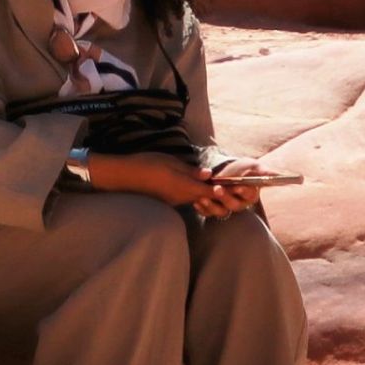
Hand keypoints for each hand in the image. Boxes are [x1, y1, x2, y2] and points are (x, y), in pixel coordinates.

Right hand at [81, 151, 252, 216]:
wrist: (123, 178)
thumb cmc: (145, 164)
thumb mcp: (170, 162)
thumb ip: (190, 170)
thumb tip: (208, 174)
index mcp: (184, 187)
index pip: (212, 191)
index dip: (227, 190)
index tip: (241, 188)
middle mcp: (182, 198)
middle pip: (208, 198)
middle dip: (224, 195)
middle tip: (240, 189)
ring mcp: (176, 201)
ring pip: (199, 199)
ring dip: (211, 196)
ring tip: (225, 188)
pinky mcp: (170, 202)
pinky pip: (189, 199)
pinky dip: (198, 195)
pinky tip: (202, 188)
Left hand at [197, 159, 273, 215]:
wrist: (226, 171)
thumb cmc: (243, 168)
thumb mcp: (253, 166)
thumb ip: (265, 171)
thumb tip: (281, 175)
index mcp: (251, 195)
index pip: (249, 195)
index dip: (243, 192)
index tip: (237, 186)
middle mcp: (240, 204)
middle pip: (234, 205)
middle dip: (225, 198)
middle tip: (218, 188)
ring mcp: (226, 207)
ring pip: (221, 212)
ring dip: (212, 205)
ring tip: (203, 197)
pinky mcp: (214, 209)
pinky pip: (208, 213)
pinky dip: (202, 208)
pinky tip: (196, 202)